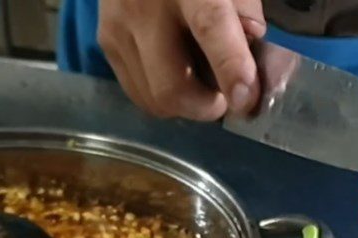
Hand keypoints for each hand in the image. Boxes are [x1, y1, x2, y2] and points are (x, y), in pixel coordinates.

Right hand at [98, 0, 265, 120]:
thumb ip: (245, 14)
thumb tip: (250, 70)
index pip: (210, 24)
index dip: (231, 66)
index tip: (246, 98)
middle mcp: (144, 3)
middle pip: (171, 86)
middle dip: (206, 107)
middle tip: (225, 97)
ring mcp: (119, 26)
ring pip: (154, 100)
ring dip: (185, 106)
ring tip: (200, 81)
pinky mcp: (107, 42)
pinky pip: (139, 92)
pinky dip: (164, 97)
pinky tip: (176, 74)